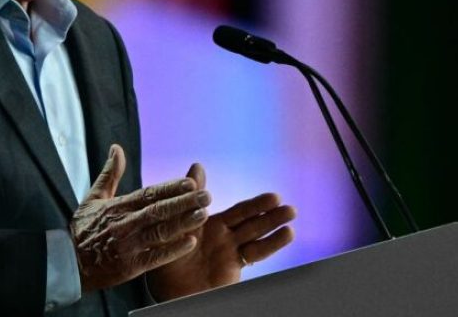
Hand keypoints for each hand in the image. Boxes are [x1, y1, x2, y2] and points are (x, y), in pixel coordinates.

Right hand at [70, 144, 212, 291]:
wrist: (68, 263)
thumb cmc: (83, 229)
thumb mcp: (93, 197)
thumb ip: (110, 173)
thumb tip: (116, 148)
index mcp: (119, 206)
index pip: (149, 193)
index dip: (170, 188)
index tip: (190, 182)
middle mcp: (125, 223)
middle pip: (159, 210)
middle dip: (184, 203)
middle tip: (207, 195)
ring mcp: (128, 245)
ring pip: (160, 231)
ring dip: (184, 223)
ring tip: (204, 214)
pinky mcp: (130, 266)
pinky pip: (155, 257)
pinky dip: (173, 250)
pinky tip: (190, 242)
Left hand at [147, 163, 295, 300]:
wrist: (167, 293)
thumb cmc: (165, 258)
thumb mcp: (174, 222)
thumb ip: (190, 195)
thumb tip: (198, 164)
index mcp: (209, 223)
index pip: (238, 212)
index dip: (255, 205)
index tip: (273, 196)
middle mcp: (222, 236)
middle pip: (251, 221)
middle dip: (267, 211)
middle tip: (282, 201)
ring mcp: (229, 251)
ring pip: (256, 235)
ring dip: (274, 224)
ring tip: (292, 213)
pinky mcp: (234, 267)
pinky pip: (255, 254)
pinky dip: (272, 244)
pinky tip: (288, 234)